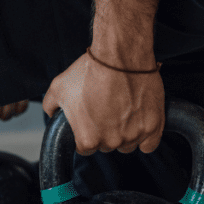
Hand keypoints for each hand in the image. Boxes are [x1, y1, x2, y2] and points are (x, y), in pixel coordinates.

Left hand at [42, 50, 164, 155]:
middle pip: (108, 146)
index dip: (87, 132)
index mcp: (87, 140)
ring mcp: (133, 136)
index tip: (91, 119)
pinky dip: (146, 136)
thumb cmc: (90, 70)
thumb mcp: (59, 87)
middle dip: (106, 132)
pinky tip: (140, 122)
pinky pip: (149, 144)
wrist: (119, 55)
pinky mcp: (152, 127)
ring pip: (129, 144)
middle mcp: (111, 142)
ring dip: (126, 133)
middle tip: (107, 109)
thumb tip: (51, 114)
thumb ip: (50, 106)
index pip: (85, 148)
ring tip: (124, 110)